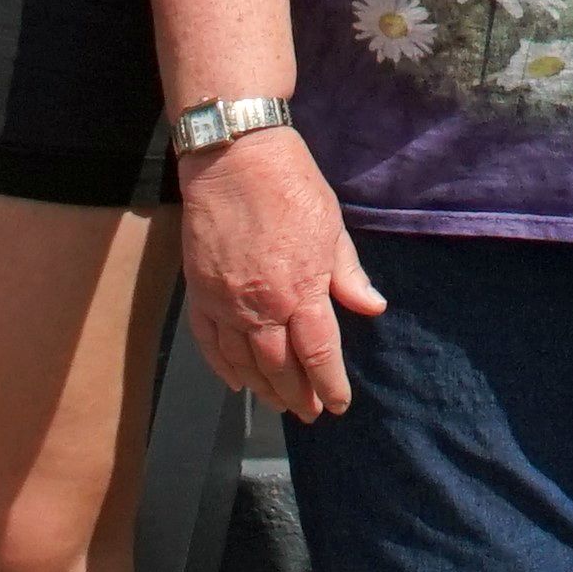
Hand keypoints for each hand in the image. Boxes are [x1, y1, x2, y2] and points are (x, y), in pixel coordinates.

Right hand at [177, 130, 388, 419]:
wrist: (235, 159)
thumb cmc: (291, 188)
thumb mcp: (333, 228)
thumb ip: (349, 276)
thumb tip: (372, 308)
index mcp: (301, 290)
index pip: (318, 354)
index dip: (330, 384)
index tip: (338, 404)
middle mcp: (261, 306)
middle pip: (280, 367)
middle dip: (297, 395)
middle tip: (309, 413)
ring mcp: (226, 303)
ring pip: (243, 363)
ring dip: (263, 389)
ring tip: (278, 403)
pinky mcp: (199, 293)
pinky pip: (209, 343)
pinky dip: (222, 367)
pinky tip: (236, 381)